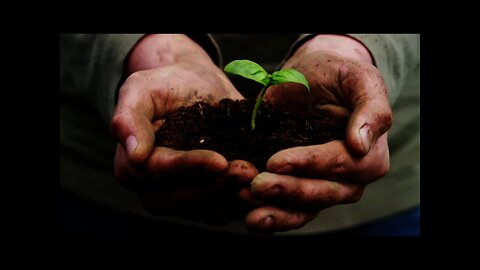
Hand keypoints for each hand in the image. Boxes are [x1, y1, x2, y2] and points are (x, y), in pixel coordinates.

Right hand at [111, 34, 257, 223]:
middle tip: (247, 170)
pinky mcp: (208, 203)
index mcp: (132, 167)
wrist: (196, 86)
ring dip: (235, 198)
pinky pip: (225, 211)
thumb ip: (129, 116)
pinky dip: (245, 203)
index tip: (220, 160)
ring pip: (207, 211)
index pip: (159, 172)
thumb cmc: (167, 85)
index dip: (190, 167)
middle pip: (184, 198)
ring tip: (259, 179)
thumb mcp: (142, 88)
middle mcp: (155, 190)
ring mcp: (183, 200)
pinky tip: (265, 189)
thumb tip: (134, 155)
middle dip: (217, 186)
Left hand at [244, 35, 391, 233]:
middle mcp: (349, 180)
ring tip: (249, 212)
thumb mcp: (359, 80)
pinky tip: (249, 219)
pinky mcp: (299, 191)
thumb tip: (361, 145)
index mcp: (369, 156)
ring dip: (277, 212)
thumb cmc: (336, 76)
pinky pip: (289, 211)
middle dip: (288, 190)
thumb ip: (370, 109)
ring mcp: (323, 188)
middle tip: (256, 185)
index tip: (276, 161)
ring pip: (304, 210)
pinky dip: (271, 216)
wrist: (311, 79)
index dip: (309, 163)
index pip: (340, 163)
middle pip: (321, 192)